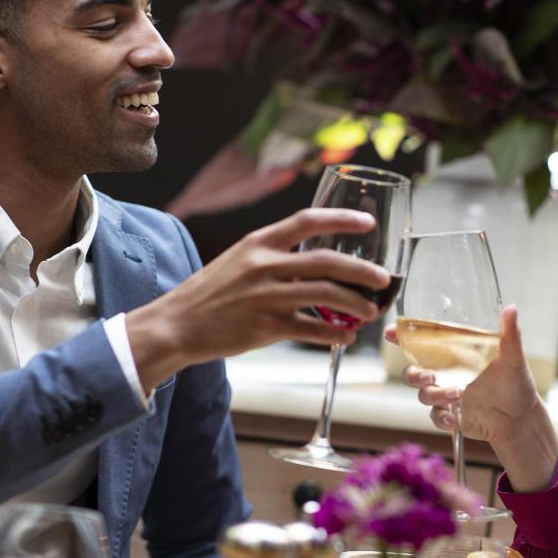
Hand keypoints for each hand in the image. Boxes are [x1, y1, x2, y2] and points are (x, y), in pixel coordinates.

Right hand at [128, 208, 389, 388]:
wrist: (175, 325)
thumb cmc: (210, 294)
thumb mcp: (239, 262)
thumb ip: (275, 257)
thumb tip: (317, 264)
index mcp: (258, 243)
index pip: (307, 221)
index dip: (341, 220)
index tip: (367, 224)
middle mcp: (263, 265)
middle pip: (327, 261)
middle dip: (361, 270)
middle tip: (382, 279)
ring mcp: (264, 296)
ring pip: (325, 295)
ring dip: (355, 304)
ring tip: (369, 312)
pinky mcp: (264, 327)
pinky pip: (311, 329)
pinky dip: (334, 334)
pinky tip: (344, 337)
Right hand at [388, 305, 557, 490]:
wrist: (521, 417)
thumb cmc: (515, 382)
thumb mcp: (513, 357)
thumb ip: (509, 334)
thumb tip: (511, 308)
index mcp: (454, 353)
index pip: (422, 342)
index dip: (402, 336)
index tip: (391, 332)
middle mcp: (445, 373)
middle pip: (412, 371)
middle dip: (414, 373)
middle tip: (430, 376)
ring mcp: (445, 395)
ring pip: (423, 394)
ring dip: (435, 394)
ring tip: (458, 394)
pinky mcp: (449, 416)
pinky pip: (434, 417)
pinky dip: (440, 417)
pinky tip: (452, 419)